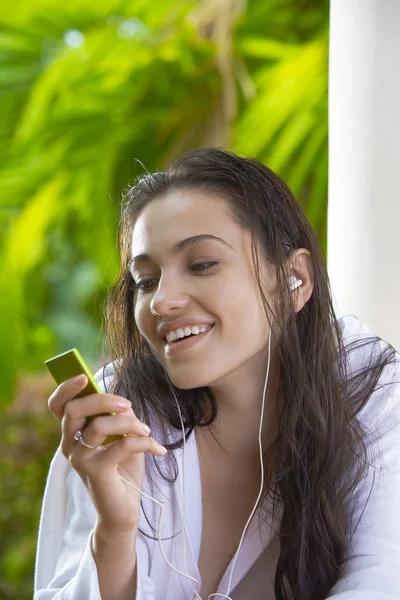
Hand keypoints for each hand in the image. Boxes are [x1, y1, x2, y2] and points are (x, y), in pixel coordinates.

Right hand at [48, 374, 166, 532]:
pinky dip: (145, 443)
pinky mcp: (94, 472)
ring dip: (129, 422)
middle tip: (128, 404)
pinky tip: (158, 449)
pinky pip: (121, 445)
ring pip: (99, 425)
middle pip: (74, 409)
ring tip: (147, 430)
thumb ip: (117, 417)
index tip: (84, 377)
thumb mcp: (121, 436)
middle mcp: (69, 444)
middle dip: (103, 399)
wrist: (124, 509)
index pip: (58, 405)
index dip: (66, 388)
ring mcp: (79, 459)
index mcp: (73, 432)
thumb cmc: (123, 469)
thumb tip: (122, 403)